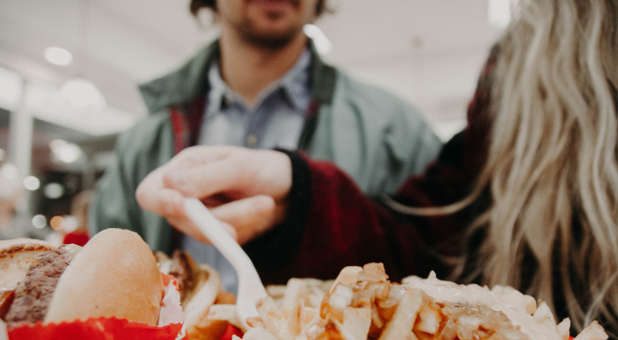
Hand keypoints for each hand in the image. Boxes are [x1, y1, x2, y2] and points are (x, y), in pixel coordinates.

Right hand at [136, 146, 292, 244]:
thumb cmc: (262, 168)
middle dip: (216, 217)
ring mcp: (199, 219)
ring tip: (266, 203)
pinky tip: (261, 211)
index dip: (159, 201)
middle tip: (249, 211)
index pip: (150, 191)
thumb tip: (171, 184)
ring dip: (238, 219)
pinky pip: (222, 242)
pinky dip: (244, 228)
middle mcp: (184, 196)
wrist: (290, 190)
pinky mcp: (216, 237)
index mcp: (183, 169)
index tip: (180, 205)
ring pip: (204, 233)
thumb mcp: (240, 165)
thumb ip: (207, 176)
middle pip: (179, 219)